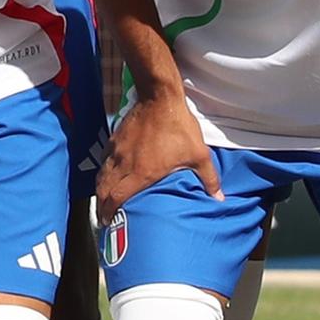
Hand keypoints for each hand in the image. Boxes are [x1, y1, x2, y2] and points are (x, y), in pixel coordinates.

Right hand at [93, 88, 219, 212]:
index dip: (110, 212)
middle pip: (104, 190)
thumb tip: (220, 199)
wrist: (160, 97)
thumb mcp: (199, 154)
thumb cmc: (179, 127)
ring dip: (100, 191)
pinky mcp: (115, 139)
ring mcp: (118, 151)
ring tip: (103, 200)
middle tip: (103, 217)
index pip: (118, 197)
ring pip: (102, 176)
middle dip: (101, 206)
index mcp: (142, 173)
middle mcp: (125, 164)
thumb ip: (209, 179)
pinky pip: (104, 160)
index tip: (109, 222)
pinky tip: (107, 174)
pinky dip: (103, 172)